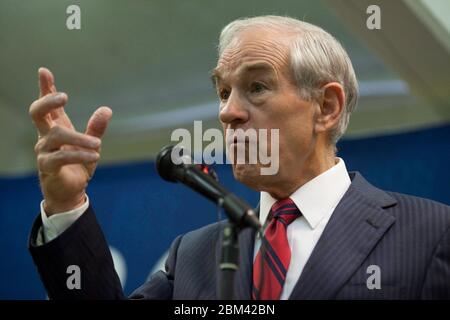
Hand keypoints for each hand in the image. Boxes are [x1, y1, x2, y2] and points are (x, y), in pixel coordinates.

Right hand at [29, 67, 112, 215]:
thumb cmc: (77, 165)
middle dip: (48, 101)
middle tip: (64, 96)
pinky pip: (61, 157)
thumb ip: (96, 127)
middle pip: (37, 112)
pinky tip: (95, 156)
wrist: (72, 191)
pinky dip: (80, 155)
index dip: (45, 88)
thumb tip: (106, 109)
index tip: (44, 71)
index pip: (47, 105)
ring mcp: (44, 151)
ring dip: (80, 138)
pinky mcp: (47, 166)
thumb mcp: (90, 144)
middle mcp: (46, 136)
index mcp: (56, 127)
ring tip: (97, 144)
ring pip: (56, 135)